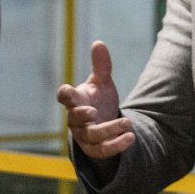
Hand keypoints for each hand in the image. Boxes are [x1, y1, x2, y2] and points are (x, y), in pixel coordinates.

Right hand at [56, 40, 133, 160]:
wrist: (104, 122)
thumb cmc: (98, 99)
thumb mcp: (101, 82)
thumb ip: (101, 65)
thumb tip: (99, 43)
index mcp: (75, 100)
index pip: (64, 96)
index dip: (64, 94)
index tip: (68, 92)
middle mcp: (75, 119)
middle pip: (74, 119)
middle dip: (82, 115)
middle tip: (94, 111)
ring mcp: (83, 135)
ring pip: (91, 136)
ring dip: (109, 130)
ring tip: (128, 123)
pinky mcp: (94, 149)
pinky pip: (102, 150)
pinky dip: (116, 145)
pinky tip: (130, 137)